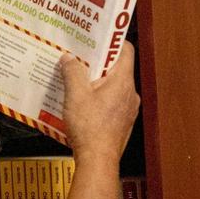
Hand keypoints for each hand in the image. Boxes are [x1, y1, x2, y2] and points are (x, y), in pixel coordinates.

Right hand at [59, 44, 139, 161]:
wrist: (97, 160)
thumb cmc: (90, 129)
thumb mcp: (75, 94)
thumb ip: (72, 72)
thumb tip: (69, 59)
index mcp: (122, 81)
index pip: (125, 50)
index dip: (111, 41)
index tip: (97, 38)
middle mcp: (130, 94)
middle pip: (116, 68)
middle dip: (97, 63)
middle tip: (79, 59)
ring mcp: (127, 109)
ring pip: (113, 87)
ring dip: (96, 83)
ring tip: (76, 82)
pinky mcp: (121, 122)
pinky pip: (111, 102)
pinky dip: (98, 99)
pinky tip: (81, 104)